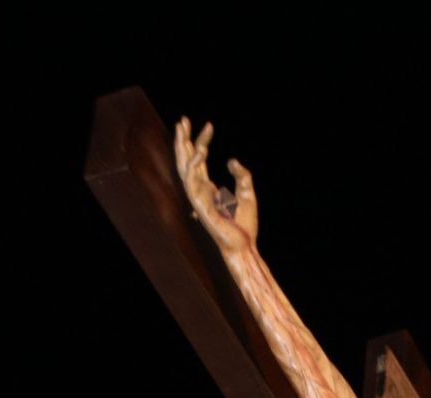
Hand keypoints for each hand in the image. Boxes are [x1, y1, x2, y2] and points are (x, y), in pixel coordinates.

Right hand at [173, 117, 258, 250]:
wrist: (244, 245)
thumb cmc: (244, 224)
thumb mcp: (247, 193)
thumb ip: (242, 175)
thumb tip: (232, 160)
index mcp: (207, 187)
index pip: (199, 160)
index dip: (202, 141)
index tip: (209, 125)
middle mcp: (199, 190)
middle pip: (186, 160)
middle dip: (182, 139)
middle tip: (182, 119)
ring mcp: (197, 197)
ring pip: (184, 167)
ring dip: (183, 147)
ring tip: (184, 127)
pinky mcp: (200, 205)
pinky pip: (193, 181)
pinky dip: (196, 165)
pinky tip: (202, 151)